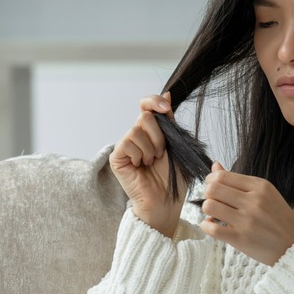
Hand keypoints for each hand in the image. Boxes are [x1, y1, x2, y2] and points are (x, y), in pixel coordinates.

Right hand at [110, 92, 184, 237]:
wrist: (166, 200)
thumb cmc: (173, 177)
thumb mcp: (177, 144)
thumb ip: (170, 120)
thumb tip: (167, 93)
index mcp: (152, 130)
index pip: (147, 104)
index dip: (154, 101)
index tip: (166, 108)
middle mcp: (137, 134)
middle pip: (145, 116)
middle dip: (159, 135)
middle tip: (161, 154)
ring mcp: (126, 145)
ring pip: (137, 129)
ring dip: (151, 148)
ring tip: (151, 162)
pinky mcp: (117, 156)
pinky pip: (128, 142)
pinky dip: (139, 154)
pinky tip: (140, 166)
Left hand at [200, 162, 293, 265]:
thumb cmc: (278, 217)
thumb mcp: (264, 193)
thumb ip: (238, 181)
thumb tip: (215, 166)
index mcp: (259, 186)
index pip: (222, 176)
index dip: (210, 180)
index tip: (212, 187)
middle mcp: (253, 201)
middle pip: (213, 189)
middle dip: (207, 194)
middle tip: (213, 200)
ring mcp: (247, 220)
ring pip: (210, 206)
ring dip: (207, 209)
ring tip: (214, 214)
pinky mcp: (241, 238)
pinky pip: (212, 228)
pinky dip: (206, 226)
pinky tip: (212, 225)